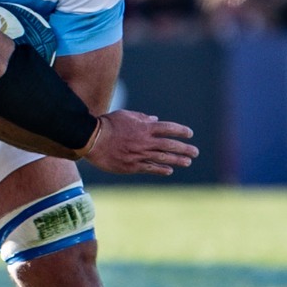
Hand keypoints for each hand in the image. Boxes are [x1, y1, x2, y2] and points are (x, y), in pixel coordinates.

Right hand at [81, 111, 197, 176]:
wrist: (92, 139)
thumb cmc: (107, 124)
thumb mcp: (125, 115)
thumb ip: (142, 118)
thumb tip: (155, 119)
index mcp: (145, 127)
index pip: (168, 128)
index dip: (181, 131)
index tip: (190, 134)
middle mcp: (145, 141)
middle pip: (170, 145)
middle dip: (185, 148)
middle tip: (195, 152)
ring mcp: (140, 154)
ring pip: (163, 158)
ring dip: (178, 160)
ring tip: (187, 162)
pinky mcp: (132, 166)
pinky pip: (150, 168)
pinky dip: (161, 169)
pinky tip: (169, 171)